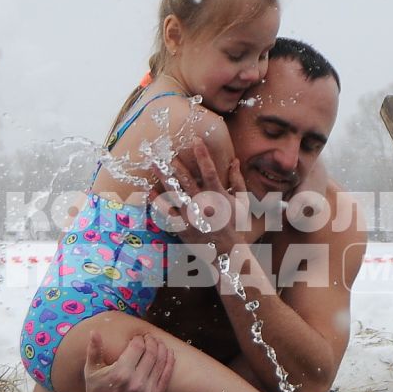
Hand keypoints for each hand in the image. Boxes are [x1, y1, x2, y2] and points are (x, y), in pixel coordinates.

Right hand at [71, 334, 172, 391]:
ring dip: (162, 349)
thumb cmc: (96, 390)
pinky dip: (169, 362)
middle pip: (151, 353)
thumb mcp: (91, 370)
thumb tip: (94, 331)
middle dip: (151, 341)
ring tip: (158, 343)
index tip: (137, 337)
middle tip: (149, 337)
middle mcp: (135, 383)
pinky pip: (166, 376)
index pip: (137, 347)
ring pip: (161, 362)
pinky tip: (168, 353)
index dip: (139, 338)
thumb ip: (94, 350)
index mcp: (120, 373)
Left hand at [154, 140, 254, 255]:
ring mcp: (191, 216)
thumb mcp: (241, 202)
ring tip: (154, 164)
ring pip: (174, 194)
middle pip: (186, 180)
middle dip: (175, 164)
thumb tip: (235, 161)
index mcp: (218, 197)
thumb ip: (237, 181)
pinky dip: (158, 202)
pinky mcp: (182, 227)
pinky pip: (166, 213)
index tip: (195, 139)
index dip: (202, 154)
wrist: (226, 252)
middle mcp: (203, 205)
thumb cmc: (235, 226)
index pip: (209, 171)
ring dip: (163, 178)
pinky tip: (151, 191)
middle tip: (164, 151)